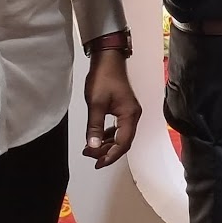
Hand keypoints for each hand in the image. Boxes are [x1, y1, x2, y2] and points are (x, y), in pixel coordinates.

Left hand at [81, 49, 140, 168]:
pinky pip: (118, 129)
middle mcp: (133, 115)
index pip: (123, 143)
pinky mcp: (124, 109)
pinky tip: (98, 138)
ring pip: (121, 136)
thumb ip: (95, 127)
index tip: (97, 163)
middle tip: (89, 155)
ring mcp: (129, 112)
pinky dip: (108, 136)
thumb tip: (93, 147)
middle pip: (123, 142)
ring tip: (91, 149)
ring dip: (107, 145)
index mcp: (129, 115)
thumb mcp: (96, 104)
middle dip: (107, 151)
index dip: (110, 156)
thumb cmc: (104, 78)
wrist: (107, 59)